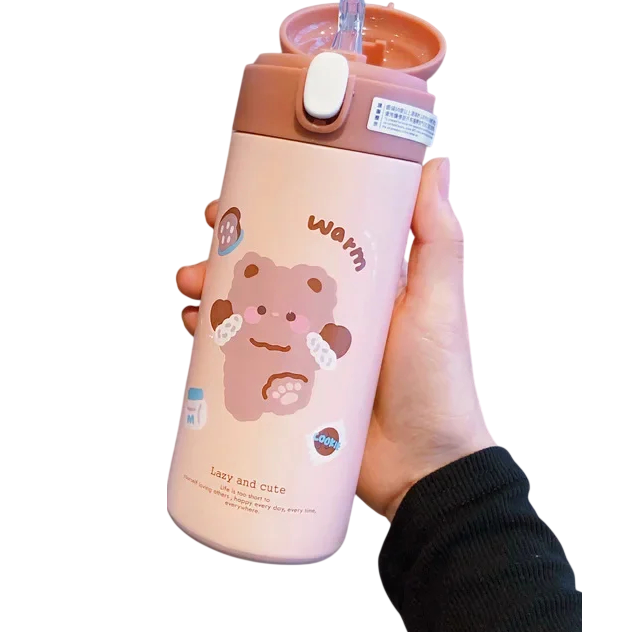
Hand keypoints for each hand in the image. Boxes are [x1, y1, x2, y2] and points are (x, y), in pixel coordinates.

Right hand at [176, 158, 493, 520]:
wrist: (426, 469)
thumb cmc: (439, 380)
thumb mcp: (438, 299)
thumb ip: (437, 236)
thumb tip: (436, 162)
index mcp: (361, 281)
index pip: (308, 234)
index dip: (271, 212)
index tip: (237, 196)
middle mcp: (328, 310)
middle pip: (267, 270)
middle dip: (228, 252)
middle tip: (204, 243)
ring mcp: (305, 350)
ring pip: (247, 311)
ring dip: (213, 292)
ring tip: (192, 289)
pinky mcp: (288, 390)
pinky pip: (241, 360)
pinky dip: (213, 342)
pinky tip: (195, 331)